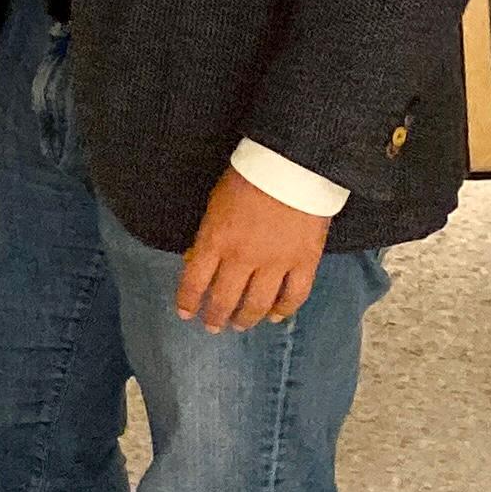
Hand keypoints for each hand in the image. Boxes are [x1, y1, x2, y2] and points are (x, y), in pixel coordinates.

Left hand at [176, 165, 328, 330]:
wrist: (291, 165)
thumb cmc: (246, 177)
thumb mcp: (215, 203)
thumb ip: (209, 234)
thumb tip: (200, 259)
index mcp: (215, 241)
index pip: (195, 281)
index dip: (189, 301)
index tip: (186, 314)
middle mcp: (243, 258)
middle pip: (225, 298)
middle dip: (215, 316)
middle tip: (212, 327)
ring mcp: (276, 263)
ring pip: (258, 303)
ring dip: (246, 318)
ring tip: (239, 326)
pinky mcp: (305, 262)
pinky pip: (294, 295)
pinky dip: (283, 310)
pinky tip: (275, 317)